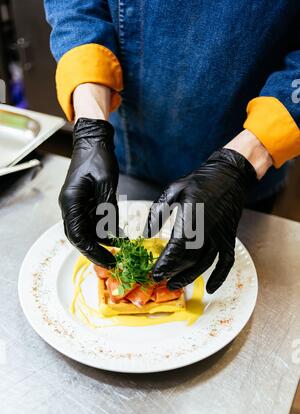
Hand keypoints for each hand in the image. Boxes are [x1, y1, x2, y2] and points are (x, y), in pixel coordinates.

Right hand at [59, 118, 118, 265]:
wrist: (93, 140)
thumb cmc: (97, 156)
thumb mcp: (105, 182)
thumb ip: (107, 207)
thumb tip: (112, 230)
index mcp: (71, 202)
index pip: (78, 236)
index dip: (92, 251)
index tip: (108, 261)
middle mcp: (70, 205)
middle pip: (80, 237)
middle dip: (96, 251)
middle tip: (113, 263)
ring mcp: (77, 204)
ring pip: (87, 231)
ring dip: (102, 242)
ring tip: (119, 251)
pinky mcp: (85, 202)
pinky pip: (93, 222)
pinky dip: (104, 231)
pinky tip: (119, 236)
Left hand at [144, 148, 256, 293]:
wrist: (229, 175)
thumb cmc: (201, 181)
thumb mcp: (174, 190)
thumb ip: (158, 212)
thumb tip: (147, 233)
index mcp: (192, 217)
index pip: (176, 248)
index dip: (165, 264)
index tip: (154, 273)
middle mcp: (208, 230)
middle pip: (189, 259)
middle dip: (173, 272)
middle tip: (159, 280)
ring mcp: (220, 236)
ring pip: (204, 264)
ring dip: (189, 277)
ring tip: (174, 285)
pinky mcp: (229, 238)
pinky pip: (226, 262)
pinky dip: (220, 276)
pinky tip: (211, 288)